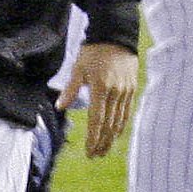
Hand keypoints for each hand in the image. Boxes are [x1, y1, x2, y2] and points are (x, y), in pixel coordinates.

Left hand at [62, 41, 140, 156]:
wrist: (116, 36)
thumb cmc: (94, 52)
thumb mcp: (78, 68)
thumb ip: (71, 89)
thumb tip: (60, 107)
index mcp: (100, 88)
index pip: (96, 120)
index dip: (93, 138)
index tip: (89, 152)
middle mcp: (115, 92)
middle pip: (109, 125)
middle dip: (102, 143)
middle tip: (95, 156)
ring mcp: (126, 91)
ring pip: (119, 121)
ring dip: (112, 138)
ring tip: (104, 149)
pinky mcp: (132, 88)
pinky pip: (127, 111)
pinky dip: (121, 124)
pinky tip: (116, 133)